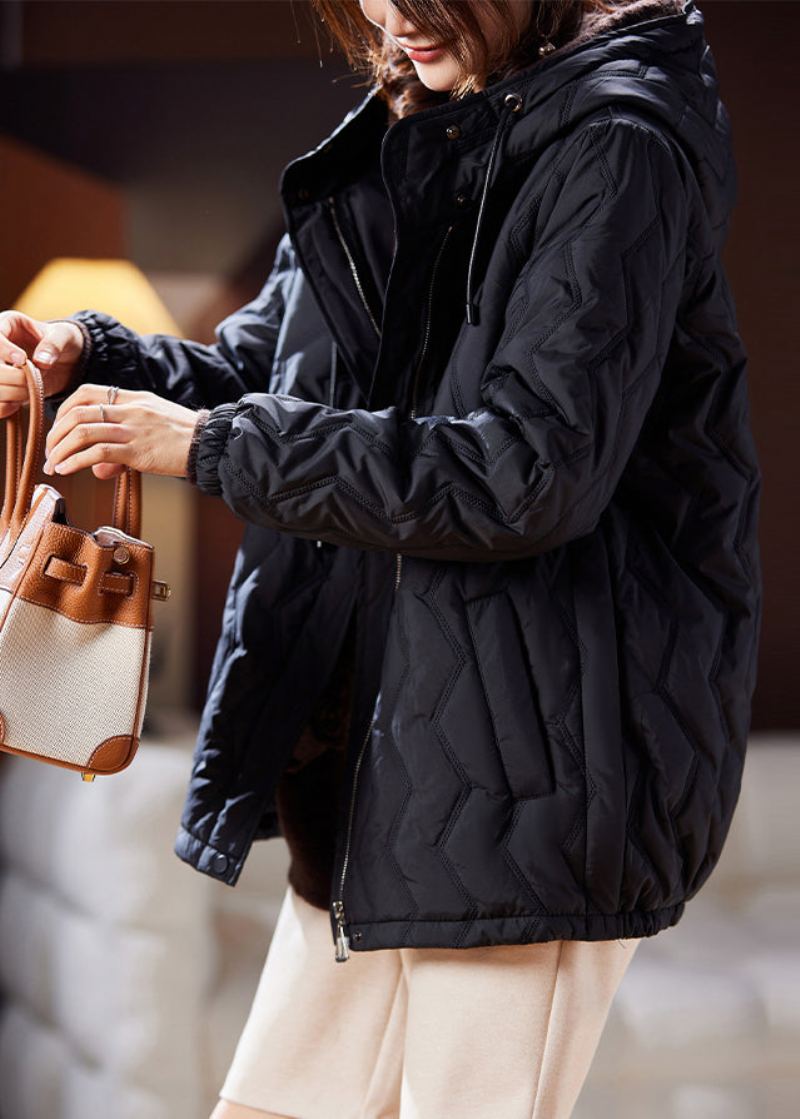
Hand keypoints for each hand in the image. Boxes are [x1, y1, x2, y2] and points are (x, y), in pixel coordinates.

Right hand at [0, 310, 83, 418]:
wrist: (67, 360)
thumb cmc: (64, 341)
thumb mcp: (63, 336)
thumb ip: (53, 345)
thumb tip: (41, 362)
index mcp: (6, 324)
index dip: (4, 350)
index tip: (22, 359)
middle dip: (9, 375)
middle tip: (29, 379)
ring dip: (9, 392)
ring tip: (30, 390)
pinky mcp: (2, 388)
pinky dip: (5, 407)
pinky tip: (19, 403)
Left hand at [43, 383, 202, 480]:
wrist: (209, 444)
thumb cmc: (184, 439)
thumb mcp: (152, 428)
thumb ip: (124, 441)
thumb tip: (98, 468)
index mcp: (133, 398)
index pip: (86, 394)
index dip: (64, 410)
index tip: (58, 429)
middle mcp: (129, 409)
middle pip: (77, 412)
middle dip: (55, 433)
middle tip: (49, 452)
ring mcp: (133, 429)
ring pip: (82, 431)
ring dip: (60, 449)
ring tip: (53, 465)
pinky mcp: (138, 450)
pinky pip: (97, 452)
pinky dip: (75, 461)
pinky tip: (67, 469)